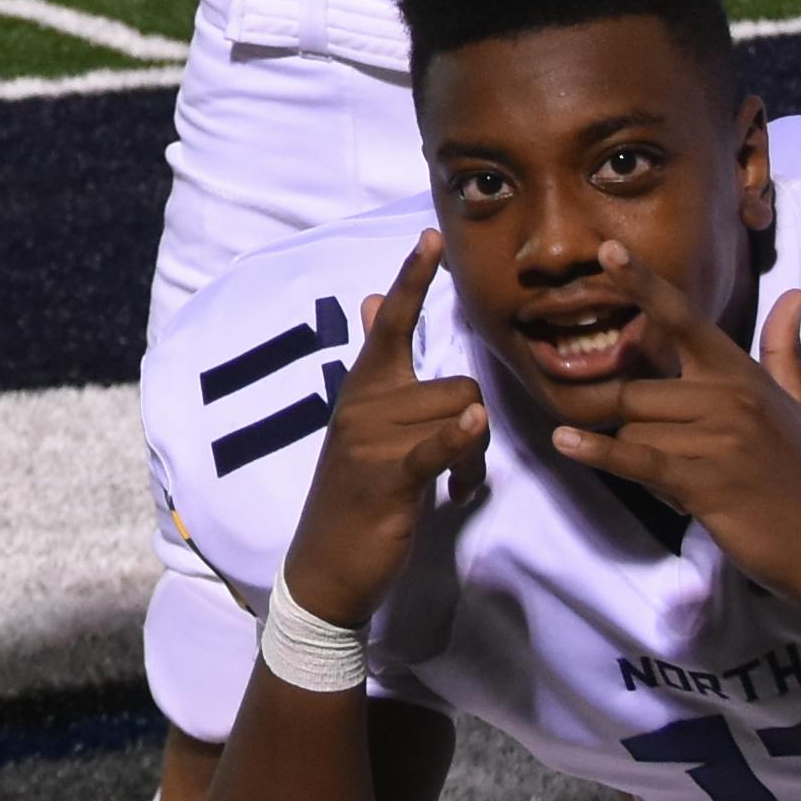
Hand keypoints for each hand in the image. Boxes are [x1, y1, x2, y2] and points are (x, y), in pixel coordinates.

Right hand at [276, 233, 496, 630]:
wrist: (325, 566)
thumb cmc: (353, 493)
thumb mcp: (361, 424)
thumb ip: (375, 363)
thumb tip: (374, 296)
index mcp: (362, 389)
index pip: (390, 323)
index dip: (413, 277)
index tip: (431, 234)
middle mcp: (363, 405)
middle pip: (458, 386)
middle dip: (474, 427)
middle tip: (458, 466)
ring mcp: (372, 441)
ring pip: (461, 419)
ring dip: (474, 457)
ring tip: (453, 486)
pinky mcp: (387, 478)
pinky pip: (436, 446)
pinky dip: (459, 440)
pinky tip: (474, 429)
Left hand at [539, 246, 800, 617]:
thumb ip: (784, 349)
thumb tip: (796, 294)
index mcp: (743, 375)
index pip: (684, 319)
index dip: (644, 283)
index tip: (607, 250)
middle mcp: (728, 397)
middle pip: (636, 390)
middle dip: (637, 426)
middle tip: (678, 459)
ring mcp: (716, 438)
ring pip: (633, 429)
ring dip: (640, 457)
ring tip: (687, 481)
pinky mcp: (703, 481)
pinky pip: (635, 458)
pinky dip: (598, 452)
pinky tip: (566, 442)